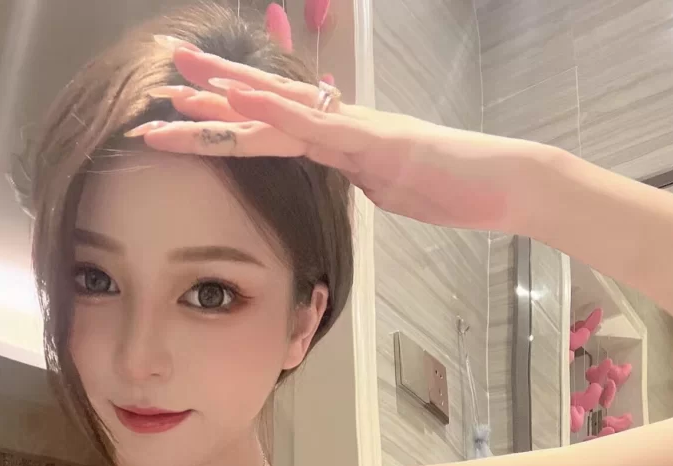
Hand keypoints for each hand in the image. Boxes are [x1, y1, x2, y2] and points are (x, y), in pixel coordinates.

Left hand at [125, 43, 544, 234]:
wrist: (504, 182)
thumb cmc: (454, 186)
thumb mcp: (393, 186)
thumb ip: (363, 176)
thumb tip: (346, 178)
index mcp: (344, 139)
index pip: (276, 123)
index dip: (232, 112)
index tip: (190, 106)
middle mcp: (343, 125)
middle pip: (268, 107)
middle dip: (214, 95)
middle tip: (169, 72)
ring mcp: (358, 131)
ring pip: (283, 112)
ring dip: (232, 99)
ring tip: (185, 86)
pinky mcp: (376, 144)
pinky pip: (319, 128)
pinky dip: (279, 115)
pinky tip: (246, 103)